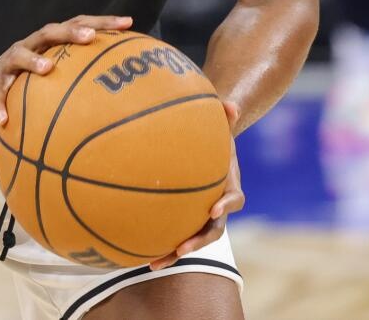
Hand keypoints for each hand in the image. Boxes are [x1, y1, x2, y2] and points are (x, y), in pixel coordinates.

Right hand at [0, 15, 134, 125]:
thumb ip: (77, 75)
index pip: (78, 25)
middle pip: (51, 31)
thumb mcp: (52, 74)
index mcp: (49, 43)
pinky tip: (4, 120)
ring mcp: (9, 61)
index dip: (102, 23)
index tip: (128, 23)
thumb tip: (120, 90)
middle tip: (89, 37)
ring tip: (47, 69)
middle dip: (71, 32)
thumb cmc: (26, 81)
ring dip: (33, 60)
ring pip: (21, 54)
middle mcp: (31, 45)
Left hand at [149, 100, 243, 269]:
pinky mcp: (184, 220)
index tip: (215, 208)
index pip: (235, 199)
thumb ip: (226, 114)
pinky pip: (172, 235)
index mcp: (230, 186)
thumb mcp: (220, 124)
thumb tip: (231, 104)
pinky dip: (157, 245)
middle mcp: (218, 207)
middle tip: (181, 248)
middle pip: (213, 230)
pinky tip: (133, 252)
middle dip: (198, 241)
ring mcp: (201, 217)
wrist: (210, 150)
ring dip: (174, 254)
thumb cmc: (213, 135)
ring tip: (153, 264)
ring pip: (191, 240)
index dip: (227, 205)